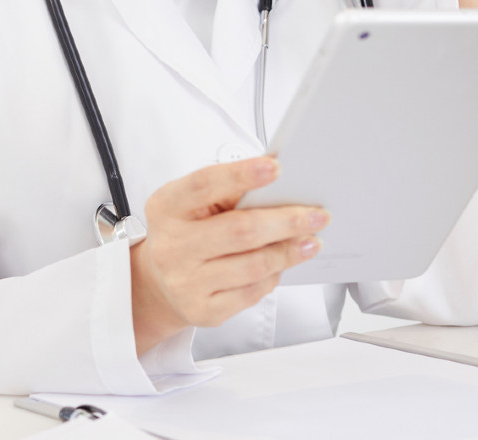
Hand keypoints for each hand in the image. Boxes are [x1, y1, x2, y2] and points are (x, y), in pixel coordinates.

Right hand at [130, 157, 328, 354]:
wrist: (160, 282)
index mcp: (166, 208)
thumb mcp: (196, 204)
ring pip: (253, 265)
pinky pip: (252, 292)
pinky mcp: (204, 310)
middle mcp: (171, 246)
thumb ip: (230, 193)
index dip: (241, 174)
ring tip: (311, 240)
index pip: (204, 185)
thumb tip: (282, 188)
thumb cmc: (188, 232)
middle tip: (317, 215)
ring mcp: (186, 282)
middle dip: (285, 221)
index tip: (277, 167)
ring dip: (289, 251)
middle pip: (240, 230)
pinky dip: (275, 274)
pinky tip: (285, 262)